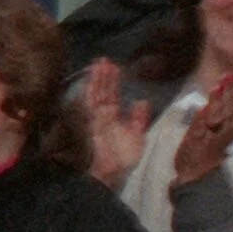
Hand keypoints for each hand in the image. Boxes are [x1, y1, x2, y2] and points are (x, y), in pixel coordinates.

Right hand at [83, 59, 149, 186]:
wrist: (112, 171)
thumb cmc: (123, 158)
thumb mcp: (137, 136)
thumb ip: (138, 119)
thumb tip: (142, 101)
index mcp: (114, 117)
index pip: (112, 95)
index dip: (112, 81)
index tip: (114, 67)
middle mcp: (103, 115)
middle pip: (102, 91)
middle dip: (103, 76)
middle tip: (104, 59)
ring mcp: (96, 117)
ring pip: (96, 93)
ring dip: (97, 78)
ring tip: (99, 63)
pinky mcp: (92, 120)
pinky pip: (90, 103)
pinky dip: (90, 91)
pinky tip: (92, 80)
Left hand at [174, 71, 232, 183]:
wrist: (192, 177)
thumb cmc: (201, 153)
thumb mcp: (211, 133)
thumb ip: (215, 117)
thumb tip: (218, 98)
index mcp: (225, 127)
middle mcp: (221, 132)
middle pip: (229, 110)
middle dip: (230, 92)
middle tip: (229, 75)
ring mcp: (209, 138)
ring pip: (216, 119)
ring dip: (217, 103)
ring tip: (216, 87)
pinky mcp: (196, 145)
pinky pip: (200, 131)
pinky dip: (202, 120)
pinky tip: (203, 109)